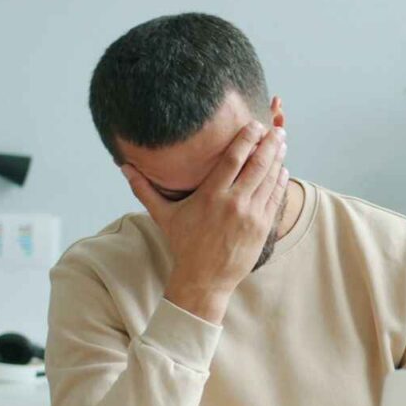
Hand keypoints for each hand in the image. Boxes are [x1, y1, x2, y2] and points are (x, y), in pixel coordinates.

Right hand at [120, 121, 288, 323]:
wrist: (204, 280)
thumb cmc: (184, 245)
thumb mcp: (164, 216)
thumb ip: (144, 189)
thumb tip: (123, 167)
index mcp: (210, 196)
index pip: (233, 159)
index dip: (246, 139)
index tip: (254, 125)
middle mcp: (233, 203)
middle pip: (257, 165)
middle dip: (269, 144)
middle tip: (276, 129)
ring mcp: (250, 215)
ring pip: (269, 180)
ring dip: (277, 159)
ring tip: (282, 142)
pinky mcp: (261, 228)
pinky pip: (275, 198)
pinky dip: (280, 182)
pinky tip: (282, 169)